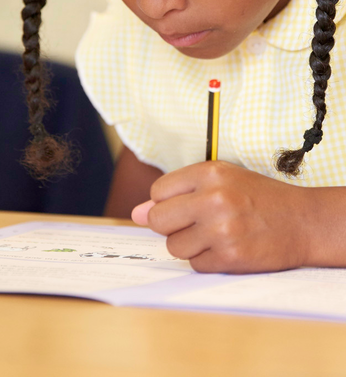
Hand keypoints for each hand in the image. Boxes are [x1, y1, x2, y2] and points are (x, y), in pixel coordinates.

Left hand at [131, 161, 311, 272]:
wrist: (301, 221)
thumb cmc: (258, 197)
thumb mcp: (222, 180)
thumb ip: (178, 192)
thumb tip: (136, 214)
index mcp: (210, 173)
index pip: (158, 192)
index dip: (166, 203)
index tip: (183, 206)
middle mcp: (214, 199)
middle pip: (158, 221)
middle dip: (170, 226)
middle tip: (194, 224)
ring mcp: (221, 230)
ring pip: (173, 246)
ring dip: (188, 245)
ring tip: (213, 235)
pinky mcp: (229, 257)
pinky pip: (194, 265)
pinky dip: (205, 260)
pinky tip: (225, 248)